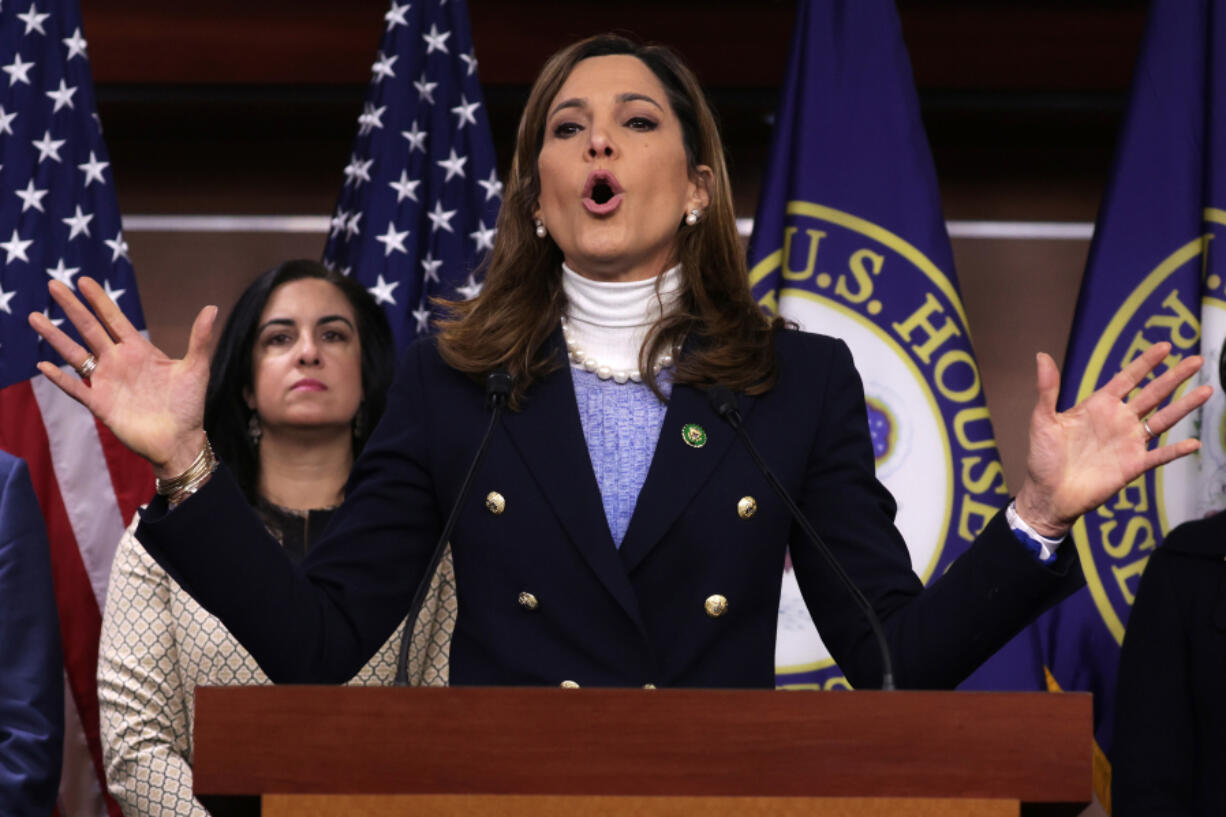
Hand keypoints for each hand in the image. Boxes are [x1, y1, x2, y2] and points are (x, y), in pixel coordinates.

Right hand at [27, 277, 217, 477]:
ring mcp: (106, 382)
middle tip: (53, 284)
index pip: (114, 319)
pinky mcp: (100, 404)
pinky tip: (44, 366)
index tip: (83, 280)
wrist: (180, 441)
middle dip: (72, 308)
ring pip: (75, 354)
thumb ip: (200, 339)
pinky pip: (75, 389)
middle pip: (90, 329)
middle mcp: (119, 362)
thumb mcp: (196, 369)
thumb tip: (212, 308)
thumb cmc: (189, 405)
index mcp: (139, 350)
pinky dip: (60, 379)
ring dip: (55, 337)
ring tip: (35, 317)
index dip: (99, 301)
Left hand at [1015, 342, 1210, 537]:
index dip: (1146, 363)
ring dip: (1185, 406)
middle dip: (1175, 377)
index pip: (1127, 378)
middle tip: (1197, 360)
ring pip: (1163, 420)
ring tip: (1208, 390)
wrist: (1048, 494)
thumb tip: (1042, 356)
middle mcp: (1118, 420)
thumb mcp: (1043, 420)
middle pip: (1153, 394)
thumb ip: (1047, 389)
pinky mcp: (1133, 466)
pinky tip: (1193, 443)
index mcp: (1098, 406)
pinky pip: (1159, 456)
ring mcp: (1128, 442)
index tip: (1165, 346)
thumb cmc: (1043, 457)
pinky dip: (1175, 451)